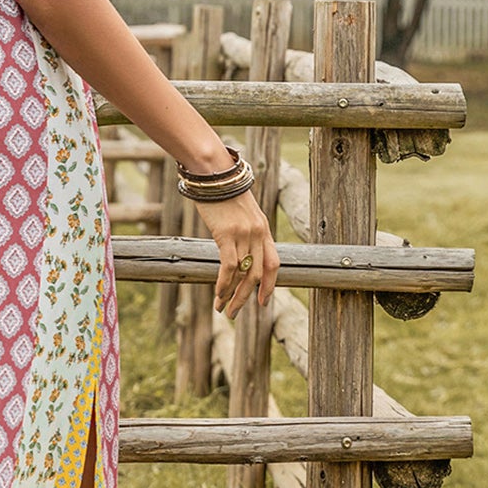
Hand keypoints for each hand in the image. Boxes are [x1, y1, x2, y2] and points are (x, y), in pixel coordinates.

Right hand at [190, 187, 279, 319]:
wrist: (215, 174)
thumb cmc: (223, 192)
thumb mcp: (240, 213)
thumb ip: (244, 232)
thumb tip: (236, 251)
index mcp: (263, 230)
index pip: (273, 264)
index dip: (269, 285)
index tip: (262, 302)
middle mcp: (257, 234)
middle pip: (257, 274)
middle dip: (246, 297)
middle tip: (235, 313)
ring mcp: (244, 234)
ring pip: (242, 273)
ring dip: (231, 294)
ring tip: (222, 308)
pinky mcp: (227, 234)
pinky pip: (229, 266)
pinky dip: (224, 283)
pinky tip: (217, 294)